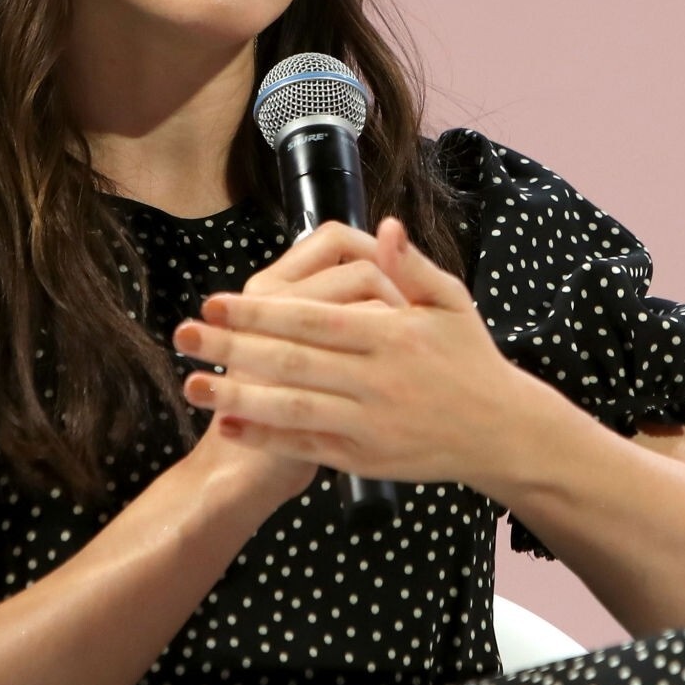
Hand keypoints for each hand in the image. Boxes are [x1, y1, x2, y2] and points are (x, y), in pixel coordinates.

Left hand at [173, 217, 527, 489]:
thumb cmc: (471, 358)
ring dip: (238, 397)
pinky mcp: (367, 458)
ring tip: (192, 385)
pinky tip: (228, 425)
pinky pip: (308, 446)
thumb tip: (386, 227)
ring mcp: (371, 423)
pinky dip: (266, 438)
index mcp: (393, 336)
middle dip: (232, 349)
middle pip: (292, 363)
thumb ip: (413, 267)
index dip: (260, 313)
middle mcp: (378, 380)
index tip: (214, 303)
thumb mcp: (451, 303)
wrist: (503, 431)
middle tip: (182, 336)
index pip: (313, 320)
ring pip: (293, 409)